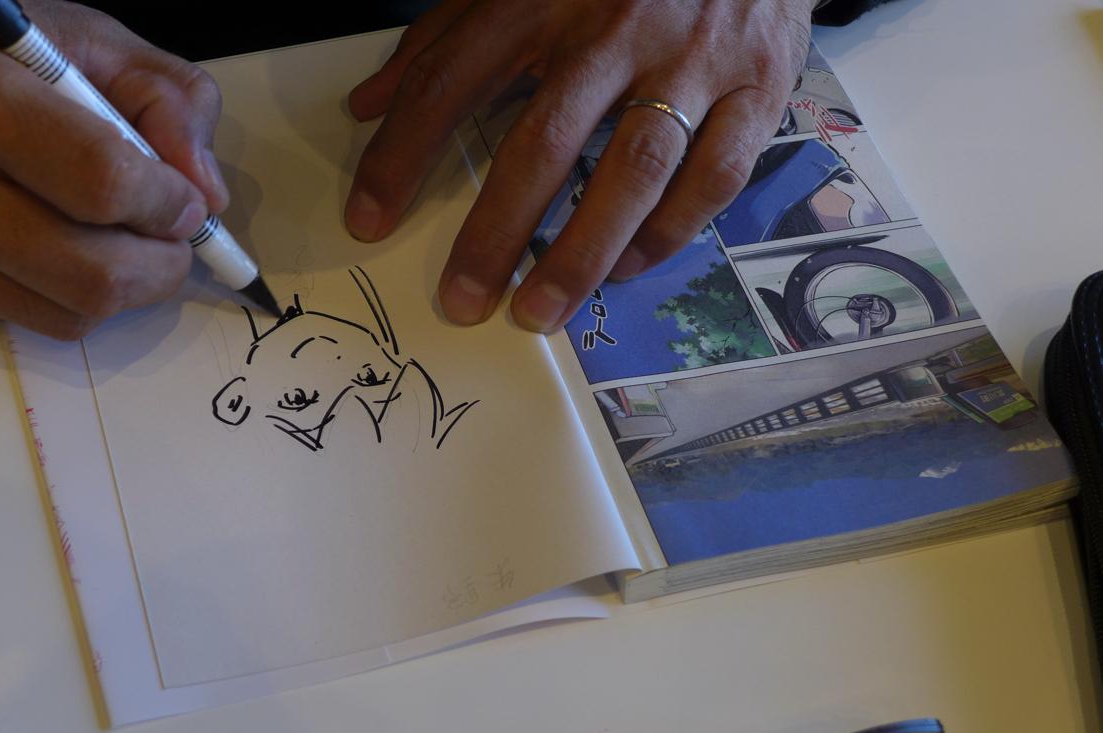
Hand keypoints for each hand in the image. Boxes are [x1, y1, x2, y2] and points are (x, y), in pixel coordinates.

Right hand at [0, 0, 226, 338]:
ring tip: (123, 244)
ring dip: (121, 289)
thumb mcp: (86, 42)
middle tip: (173, 243)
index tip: (186, 204)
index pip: (102, 183)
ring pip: (68, 314)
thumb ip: (168, 102)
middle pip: (91, 274)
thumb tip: (206, 195)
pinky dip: (64, 296)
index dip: (167, 204)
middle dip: (161, 267)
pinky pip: (27, 322)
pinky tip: (53, 247)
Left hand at [346, 0, 818, 331]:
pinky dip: (668, 233)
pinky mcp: (759, 88)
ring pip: (633, 171)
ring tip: (539, 311)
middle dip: (496, 232)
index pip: (451, 80)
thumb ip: (442, 36)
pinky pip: (712, 177)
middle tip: (462, 300)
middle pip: (545, 142)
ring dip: (581, 254)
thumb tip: (366, 103)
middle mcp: (617, 26)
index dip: (401, 156)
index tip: (369, 221)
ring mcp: (694, 59)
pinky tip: (627, 268)